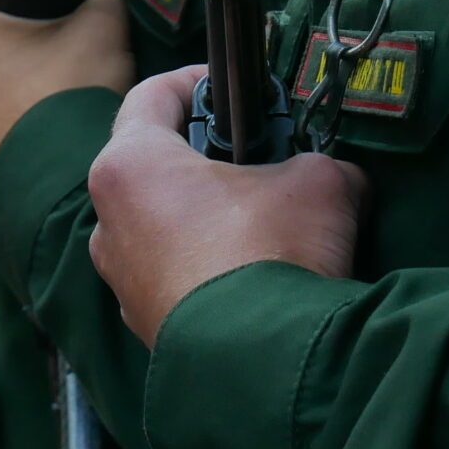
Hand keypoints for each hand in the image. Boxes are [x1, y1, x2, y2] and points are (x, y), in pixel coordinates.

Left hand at [87, 65, 367, 346]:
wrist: (265, 368)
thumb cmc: (272, 254)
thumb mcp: (318, 184)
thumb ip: (320, 164)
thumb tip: (339, 176)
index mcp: (129, 165)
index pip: (150, 96)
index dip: (194, 80)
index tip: (229, 85)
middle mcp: (109, 219)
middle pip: (150, 164)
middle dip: (203, 155)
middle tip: (254, 155)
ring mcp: (121, 279)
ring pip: (158, 225)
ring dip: (204, 216)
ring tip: (262, 219)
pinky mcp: (144, 325)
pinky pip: (172, 276)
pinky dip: (206, 266)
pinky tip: (254, 275)